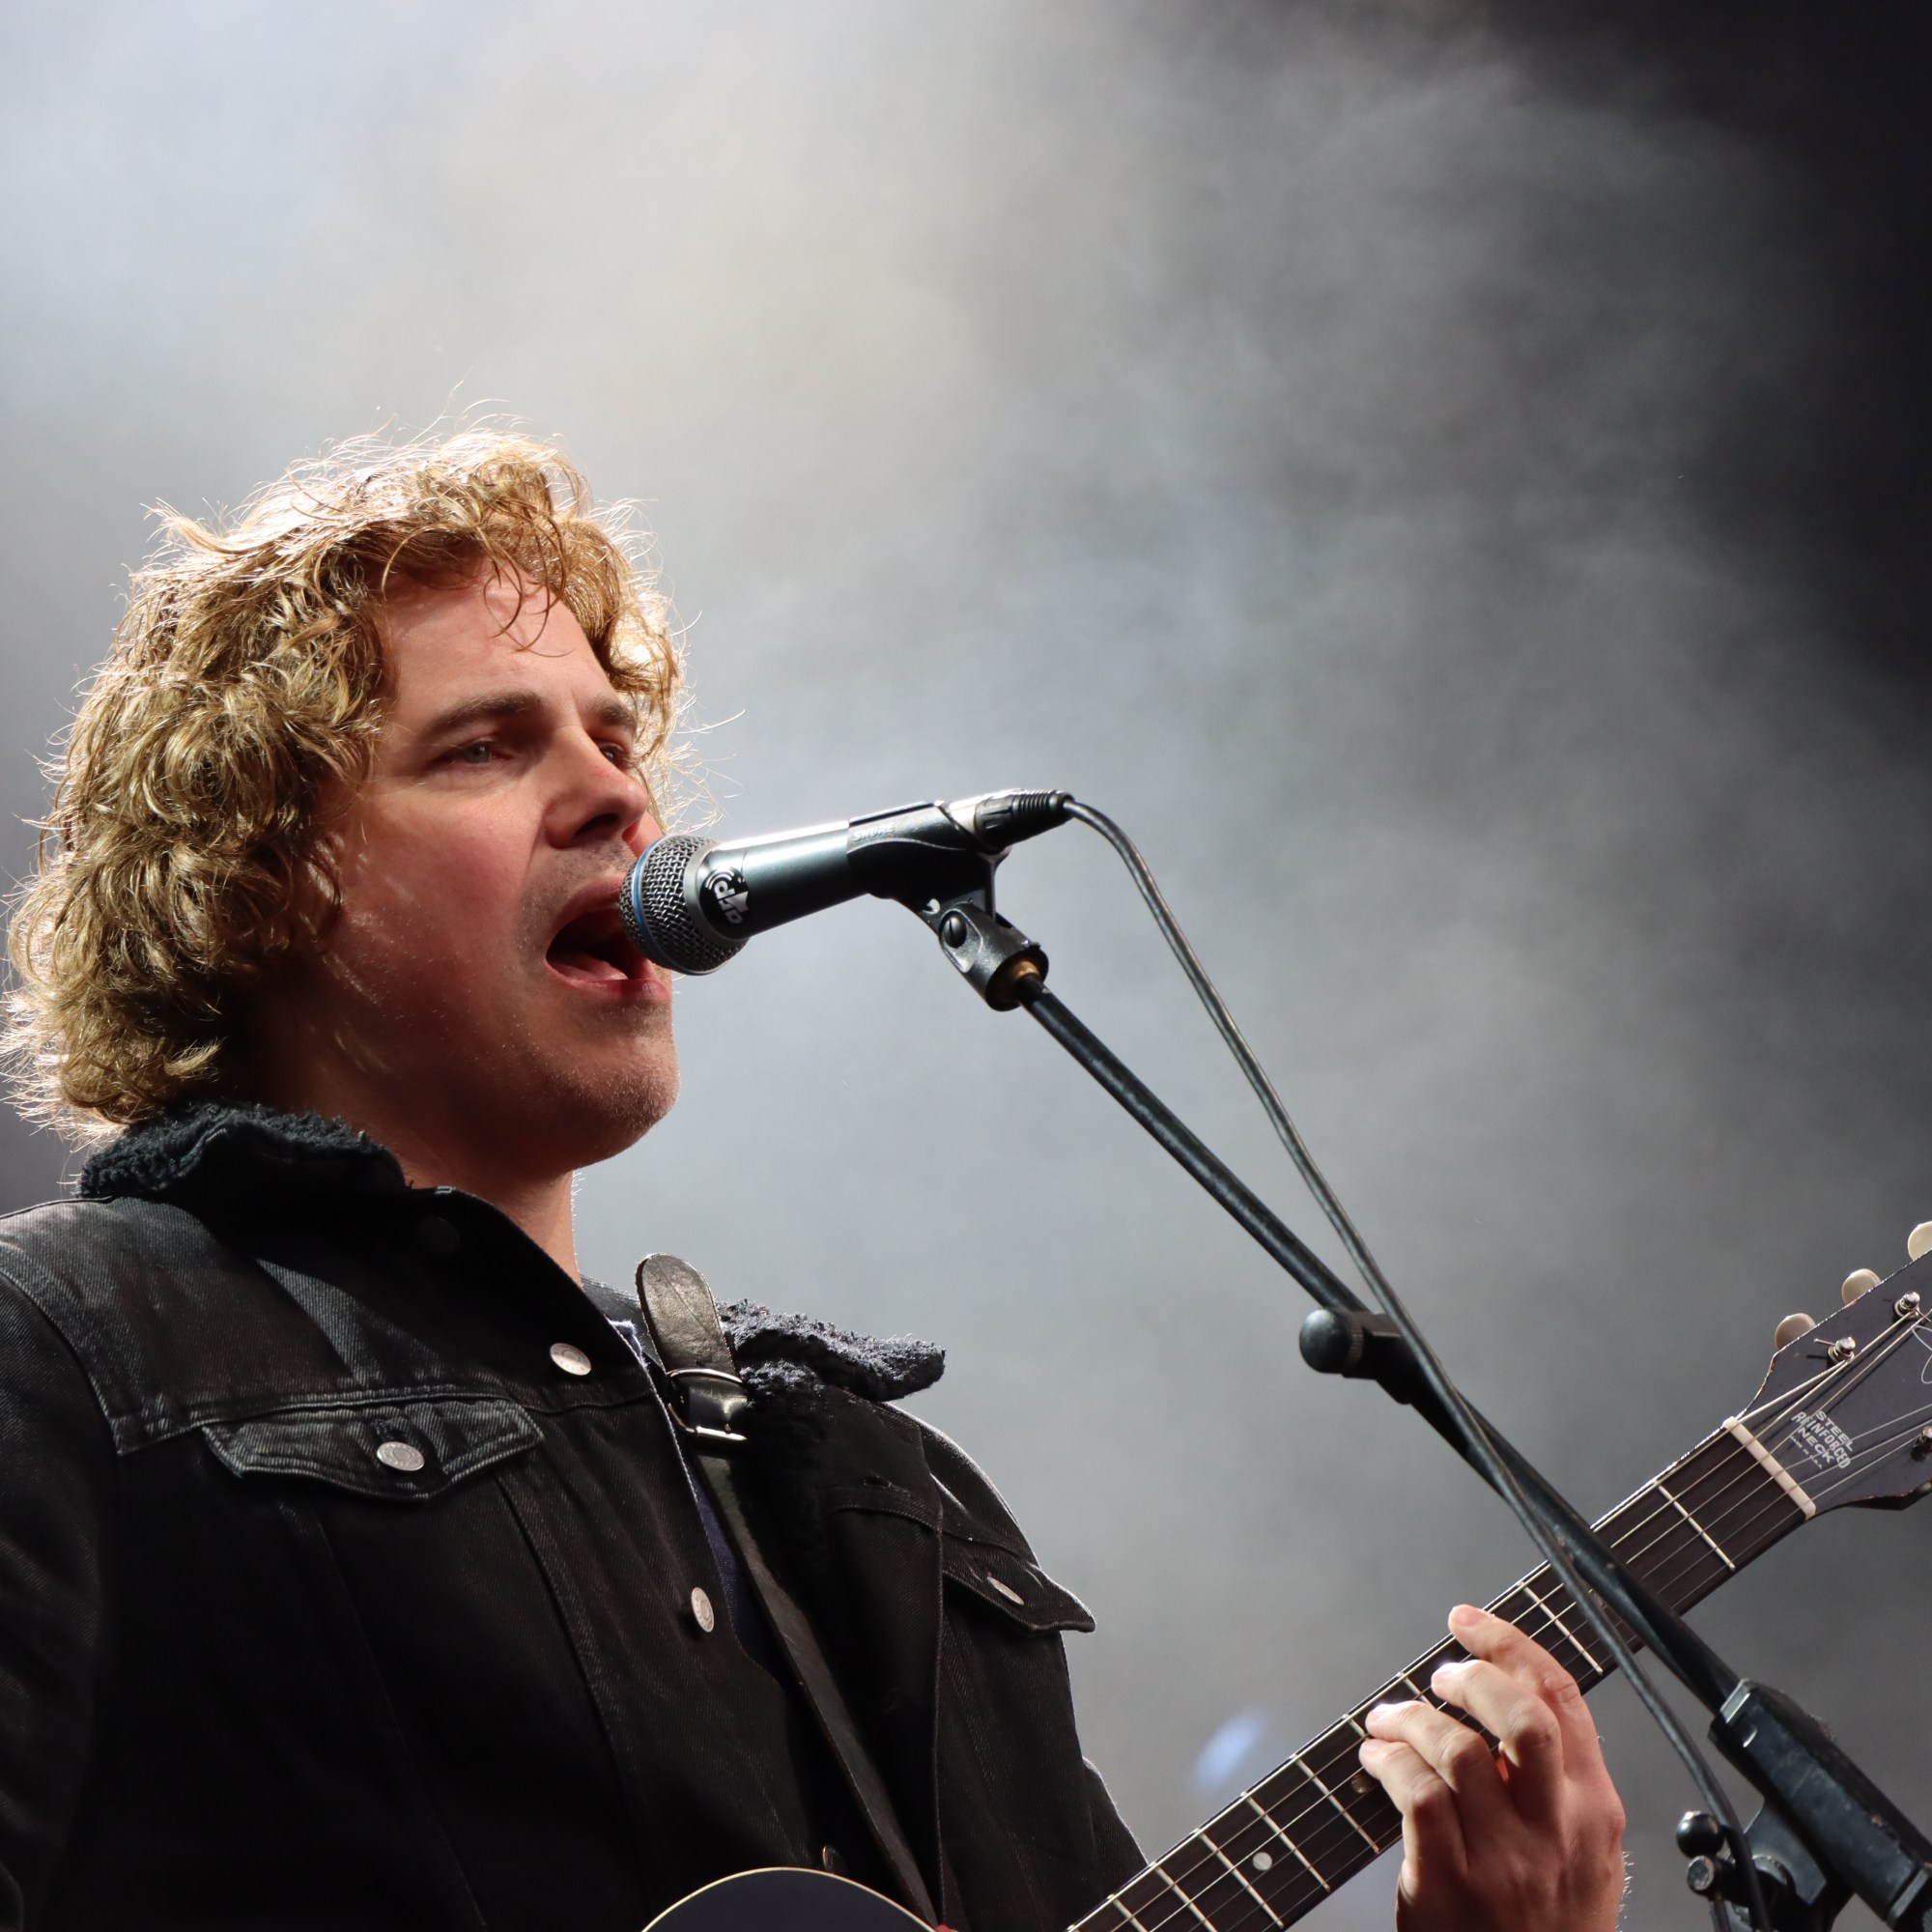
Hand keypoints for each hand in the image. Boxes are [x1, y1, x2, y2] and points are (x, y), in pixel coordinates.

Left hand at [1357, 1603, 1625, 1931]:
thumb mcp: (1585, 1858)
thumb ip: (1559, 1788)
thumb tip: (1507, 1704)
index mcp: (1593, 1813)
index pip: (1562, 1701)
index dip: (1512, 1645)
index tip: (1473, 1623)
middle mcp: (1554, 1831)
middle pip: (1520, 1715)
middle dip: (1471, 1676)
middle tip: (1440, 1676)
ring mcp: (1504, 1860)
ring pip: (1456, 1748)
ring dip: (1410, 1719)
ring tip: (1390, 1721)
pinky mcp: (1450, 1885)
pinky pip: (1418, 1795)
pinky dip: (1389, 1763)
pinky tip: (1376, 1761)